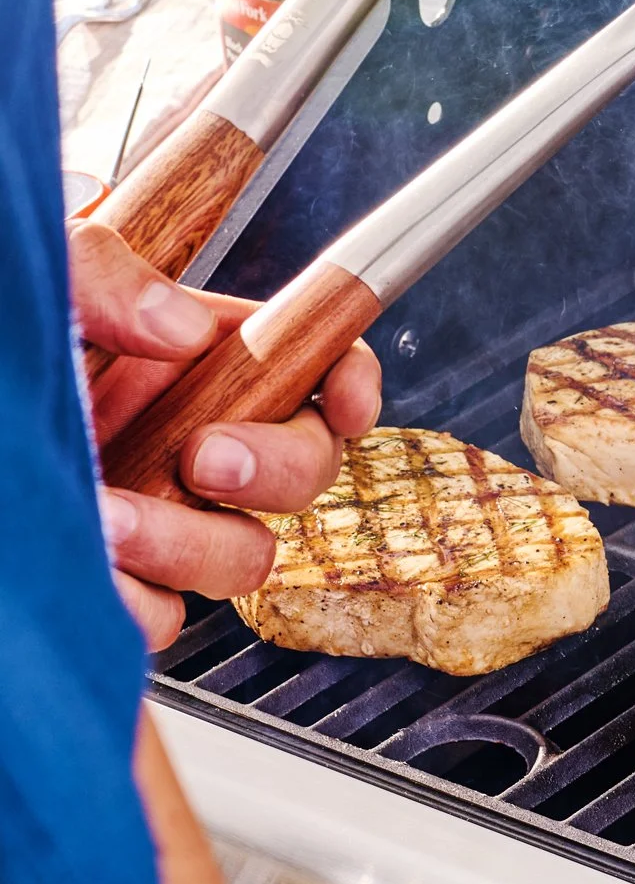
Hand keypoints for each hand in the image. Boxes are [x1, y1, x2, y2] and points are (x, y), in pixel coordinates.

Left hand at [70, 219, 381, 650]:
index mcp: (193, 351)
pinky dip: (133, 602)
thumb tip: (179, 328)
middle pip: (303, 473)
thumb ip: (106, 272)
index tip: (345, 404)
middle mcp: (186, 434)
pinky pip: (160, 615)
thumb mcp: (36, 268)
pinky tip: (83, 558)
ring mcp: (152, 509)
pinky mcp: (107, 576)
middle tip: (201, 459)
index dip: (349, 383)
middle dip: (271, 471)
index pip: (317, 362)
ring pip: (239, 557)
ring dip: (190, 546)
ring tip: (111, 519)